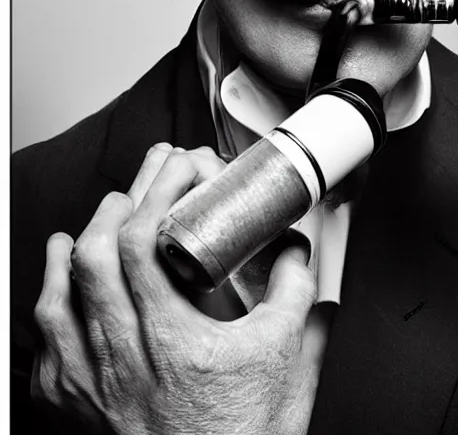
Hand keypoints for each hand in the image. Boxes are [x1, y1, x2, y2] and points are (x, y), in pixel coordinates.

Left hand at [32, 144, 318, 434]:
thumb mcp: (284, 362)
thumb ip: (294, 297)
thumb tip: (297, 253)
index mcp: (174, 341)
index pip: (144, 245)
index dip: (156, 193)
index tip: (176, 171)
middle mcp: (122, 359)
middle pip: (95, 257)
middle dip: (117, 205)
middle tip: (140, 189)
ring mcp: (88, 382)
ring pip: (57, 294)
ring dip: (77, 246)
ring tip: (101, 222)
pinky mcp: (68, 403)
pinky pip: (43, 339)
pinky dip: (52, 296)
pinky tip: (65, 280)